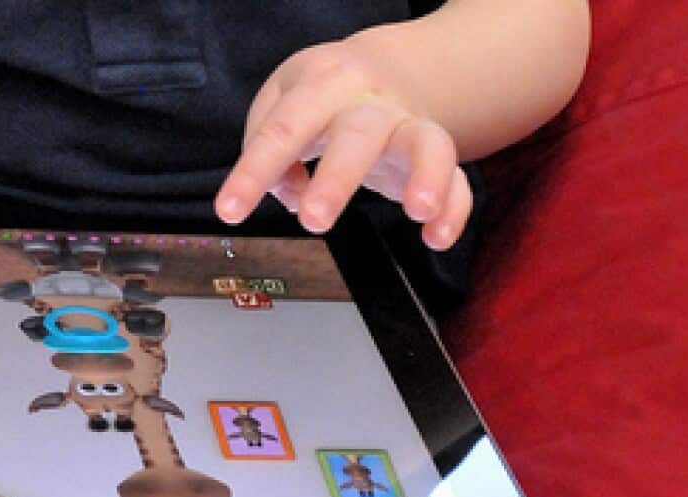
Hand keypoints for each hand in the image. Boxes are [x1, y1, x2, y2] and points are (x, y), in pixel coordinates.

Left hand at [215, 33, 472, 249]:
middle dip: (337, 178)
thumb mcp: (281, 101)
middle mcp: (370, 101)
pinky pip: (457, 177)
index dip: (254, 171)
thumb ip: (268, 144)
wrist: (387, 68)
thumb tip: (288, 193)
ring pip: (424, 143)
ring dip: (425, 176)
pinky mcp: (434, 151)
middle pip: (358, 133)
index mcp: (323, 83)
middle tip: (313, 221)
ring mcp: (408, 125)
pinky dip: (455, 208)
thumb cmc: (320, 95)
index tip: (230, 211)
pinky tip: (437, 239)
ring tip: (417, 212)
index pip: (283, 128)